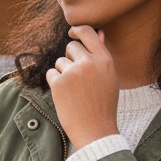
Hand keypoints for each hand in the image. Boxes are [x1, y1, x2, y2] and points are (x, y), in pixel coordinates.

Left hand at [46, 27, 119, 148]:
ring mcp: (73, 72)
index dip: (78, 30)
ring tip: (75, 92)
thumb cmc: (104, 104)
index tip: (71, 32)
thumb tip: (99, 32)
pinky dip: (55, 83)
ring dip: (63, 73)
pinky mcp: (58, 83)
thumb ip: (102, 54)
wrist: (95, 130)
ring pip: (60, 62)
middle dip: (70, 58)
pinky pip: (51, 73)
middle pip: (71, 46)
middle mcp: (89, 63)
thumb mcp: (109, 77)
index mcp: (105, 60)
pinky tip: (66, 96)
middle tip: (77, 77)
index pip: (88, 33)